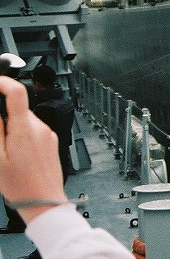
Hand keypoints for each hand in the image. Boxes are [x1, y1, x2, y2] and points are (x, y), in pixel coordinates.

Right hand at [0, 77, 67, 223]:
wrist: (44, 201)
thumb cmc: (21, 185)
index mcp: (25, 129)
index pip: (17, 93)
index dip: (4, 82)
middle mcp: (40, 127)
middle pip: (18, 109)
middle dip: (2, 115)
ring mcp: (48, 134)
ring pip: (24, 120)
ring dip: (11, 128)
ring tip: (5, 152)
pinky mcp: (51, 141)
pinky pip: (33, 130)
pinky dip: (20, 135)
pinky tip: (16, 154)